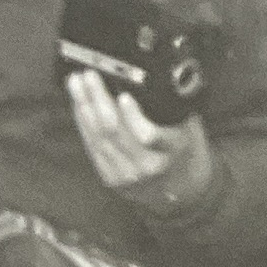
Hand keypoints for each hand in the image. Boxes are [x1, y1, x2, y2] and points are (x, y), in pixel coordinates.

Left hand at [66, 69, 216, 221]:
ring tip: (76, 83)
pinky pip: (92, 147)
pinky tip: (79, 105)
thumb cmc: (186, 150)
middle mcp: (147, 165)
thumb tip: (145, 78)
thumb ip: (172, 108)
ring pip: (99, 138)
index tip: (124, 94)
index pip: (149, 135)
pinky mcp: (110, 177)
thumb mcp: (189, 127)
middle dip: (98, 100)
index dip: (133, 116)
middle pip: (114, 131)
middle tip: (88, 75)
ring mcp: (126, 174)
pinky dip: (83, 123)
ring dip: (84, 108)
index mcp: (172, 150)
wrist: (182, 191)